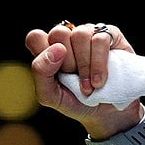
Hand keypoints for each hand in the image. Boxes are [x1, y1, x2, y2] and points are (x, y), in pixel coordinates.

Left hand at [25, 21, 141, 134]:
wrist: (106, 112)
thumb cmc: (75, 101)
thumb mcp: (51, 96)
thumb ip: (41, 73)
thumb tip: (57, 49)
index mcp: (48, 50)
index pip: (35, 37)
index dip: (42, 51)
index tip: (54, 71)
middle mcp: (67, 39)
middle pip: (58, 32)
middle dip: (67, 61)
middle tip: (73, 77)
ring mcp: (88, 34)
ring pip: (80, 34)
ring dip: (84, 65)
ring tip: (89, 86)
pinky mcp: (110, 34)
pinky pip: (100, 39)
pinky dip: (99, 64)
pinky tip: (99, 81)